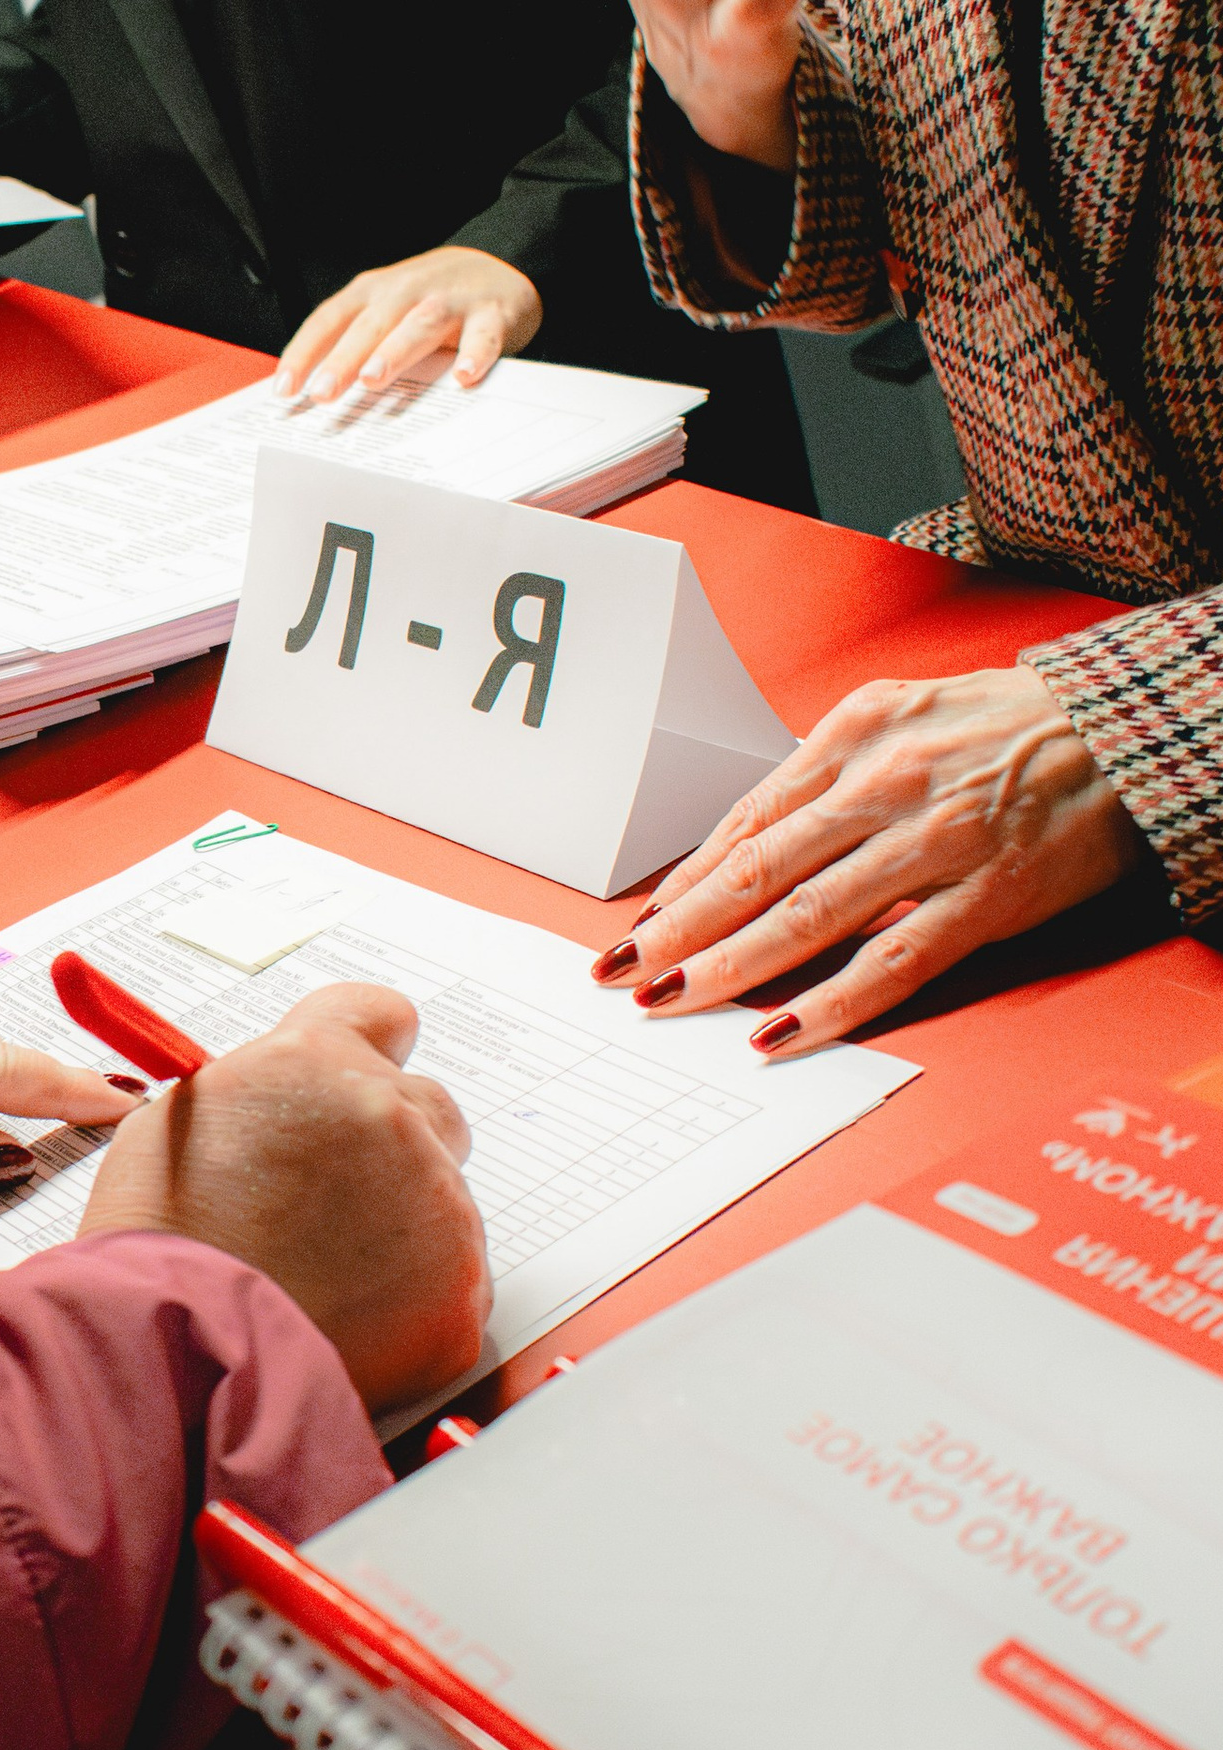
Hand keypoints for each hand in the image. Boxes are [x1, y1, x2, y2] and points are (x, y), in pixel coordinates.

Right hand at [79, 984, 488, 1413]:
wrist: (167, 1337)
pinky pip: (455, 1284)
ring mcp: (437, 1203)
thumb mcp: (188, 1116)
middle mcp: (388, 1114)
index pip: (385, 1015)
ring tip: (321, 1274)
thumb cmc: (156, 1235)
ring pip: (445, 1203)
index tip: (365, 1080)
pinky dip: (414, 1304)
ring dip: (402, 1229)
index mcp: (317, 1058)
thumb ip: (268, 1092)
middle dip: (392, 1150)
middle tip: (330, 1204)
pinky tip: (349, 1317)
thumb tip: (299, 1105)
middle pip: (431, 1112)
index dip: (372, 1052)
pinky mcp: (459, 1291)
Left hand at [275, 247, 543, 401]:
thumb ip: (353, 343)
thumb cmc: (428, 299)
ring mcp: (450, 300)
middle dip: (343, 360)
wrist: (496, 265)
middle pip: (369, 326)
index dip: (304, 353)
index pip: (329, 320)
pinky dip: (475, 354)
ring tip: (373, 379)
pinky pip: (483, 335)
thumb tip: (311, 394)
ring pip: (419, 325)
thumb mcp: (385, 310)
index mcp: (372, 293)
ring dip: (394, 351)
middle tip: (322, 394)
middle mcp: (406, 292)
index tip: (284, 390)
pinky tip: (465, 377)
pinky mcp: (491, 313)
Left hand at [594, 667, 1148, 1053]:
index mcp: (851, 735)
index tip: (640, 924)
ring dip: (732, 966)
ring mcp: (936, 842)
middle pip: (759, 870)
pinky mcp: (989, 895)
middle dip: (681, 929)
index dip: (685, 882)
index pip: (745, 822)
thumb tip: (744, 846)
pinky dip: (833, 1002)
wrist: (1124, 724)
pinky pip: (897, 959)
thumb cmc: (998, 725)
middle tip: (624, 973)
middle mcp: (884, 783)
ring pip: (810, 916)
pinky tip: (782, 1032)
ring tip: (676, 1001)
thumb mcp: (896, 717)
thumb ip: (822, 776)